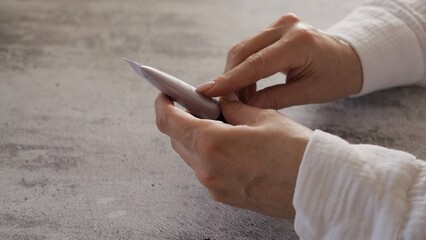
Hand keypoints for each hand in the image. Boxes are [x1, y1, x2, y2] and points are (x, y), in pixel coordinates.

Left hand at [154, 93, 311, 217]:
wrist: (317, 188)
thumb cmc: (294, 150)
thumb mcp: (262, 117)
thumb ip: (232, 108)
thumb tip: (219, 102)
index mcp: (211, 144)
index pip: (168, 121)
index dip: (163, 104)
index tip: (166, 94)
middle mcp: (206, 169)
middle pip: (176, 138)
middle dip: (182, 119)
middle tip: (200, 105)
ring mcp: (214, 186)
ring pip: (190, 155)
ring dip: (197, 137)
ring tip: (221, 125)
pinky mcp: (224, 196)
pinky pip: (206, 170)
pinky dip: (209, 154)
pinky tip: (231, 146)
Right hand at [197, 14, 362, 108]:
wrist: (349, 59)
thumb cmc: (334, 77)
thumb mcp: (307, 94)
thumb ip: (272, 99)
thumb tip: (241, 106)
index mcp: (299, 43)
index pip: (256, 64)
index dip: (230, 80)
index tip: (208, 92)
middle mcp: (287, 27)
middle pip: (243, 51)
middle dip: (229, 77)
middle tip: (223, 101)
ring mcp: (280, 24)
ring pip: (243, 48)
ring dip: (235, 73)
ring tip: (237, 97)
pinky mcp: (275, 28)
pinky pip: (250, 47)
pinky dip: (243, 67)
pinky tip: (245, 85)